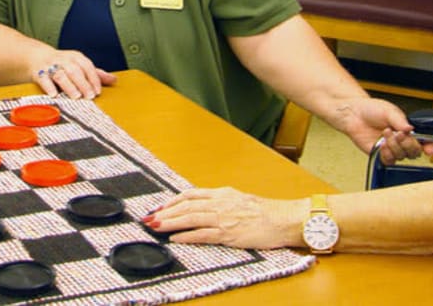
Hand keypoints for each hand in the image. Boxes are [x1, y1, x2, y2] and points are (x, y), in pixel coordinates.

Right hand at [30, 50, 117, 98]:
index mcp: (76, 57)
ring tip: (76, 96)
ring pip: (61, 75)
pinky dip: (49, 87)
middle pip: (75, 71)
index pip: (87, 66)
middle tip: (89, 96)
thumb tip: (114, 80)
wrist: (38, 56)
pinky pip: (44, 79)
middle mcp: (64, 60)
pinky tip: (54, 95)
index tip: (98, 91)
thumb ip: (95, 74)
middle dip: (83, 84)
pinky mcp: (39, 72)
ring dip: (69, 86)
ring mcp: (51, 66)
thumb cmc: (63, 63)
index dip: (93, 79)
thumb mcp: (80, 65)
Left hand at [144, 187, 301, 249]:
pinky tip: (175, 238)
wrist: (283, 219)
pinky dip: (186, 236)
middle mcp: (220, 203)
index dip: (172, 201)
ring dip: (170, 222)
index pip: (190, 195)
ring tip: (155, 226)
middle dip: (165, 212)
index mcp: (222, 194)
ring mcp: (223, 218)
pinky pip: (202, 234)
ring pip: (190, 218)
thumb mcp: (240, 199)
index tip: (159, 208)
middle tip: (149, 218)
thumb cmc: (266, 212)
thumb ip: (222, 202)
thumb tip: (205, 206)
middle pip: (186, 206)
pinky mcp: (228, 233)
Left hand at [335, 97, 422, 162]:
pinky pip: (390, 161)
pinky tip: (381, 144)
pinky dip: (387, 154)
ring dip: (394, 146)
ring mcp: (392, 149)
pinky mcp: (381, 155)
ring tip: (385, 133)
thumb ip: (400, 120)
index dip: (429, 146)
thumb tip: (411, 128)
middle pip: (414, 152)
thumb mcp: (389, 111)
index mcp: (408, 130)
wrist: (354, 114)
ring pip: (402, 156)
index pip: (424, 141)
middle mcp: (402, 141)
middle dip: (408, 144)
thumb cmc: (372, 110)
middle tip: (398, 134)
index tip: (429, 149)